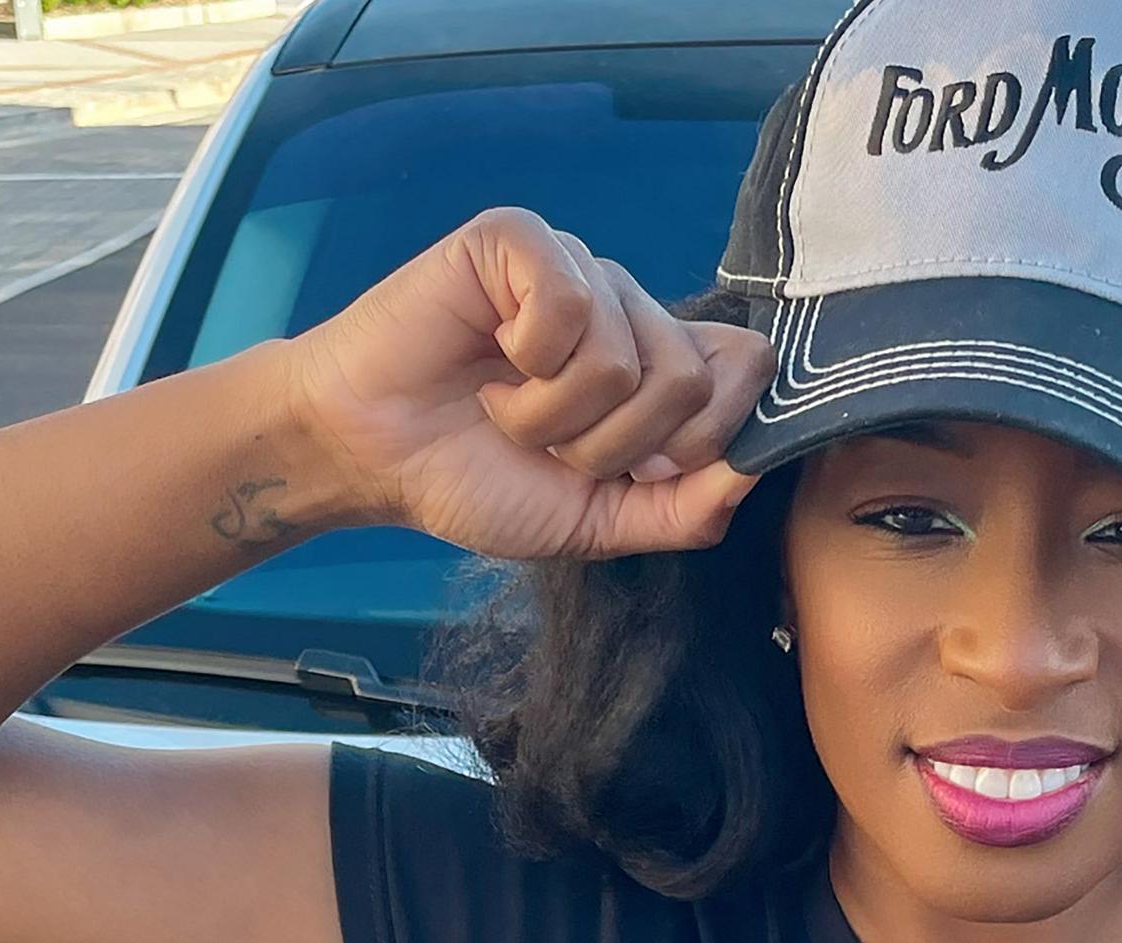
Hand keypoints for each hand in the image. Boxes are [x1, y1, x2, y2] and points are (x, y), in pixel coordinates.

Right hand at [280, 207, 775, 559]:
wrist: (369, 457)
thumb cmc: (476, 479)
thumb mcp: (596, 523)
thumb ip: (684, 510)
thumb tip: (753, 473)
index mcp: (658, 363)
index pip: (750, 368)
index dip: (709, 434)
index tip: (638, 469)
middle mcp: (630, 309)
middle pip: (690, 380)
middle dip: (610, 446)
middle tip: (546, 442)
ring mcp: (580, 268)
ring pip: (625, 358)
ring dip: (551, 415)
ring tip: (503, 405)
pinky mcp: (523, 241)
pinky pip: (570, 306)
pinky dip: (524, 361)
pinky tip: (488, 356)